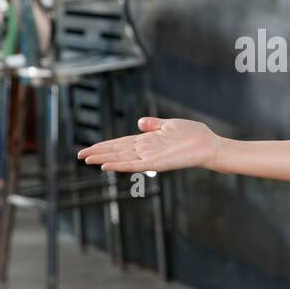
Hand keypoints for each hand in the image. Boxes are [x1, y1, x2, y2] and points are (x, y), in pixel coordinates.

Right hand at [76, 117, 220, 172]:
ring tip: (87, 160)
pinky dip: (120, 165)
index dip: (105, 145)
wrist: (210, 145)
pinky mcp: (158, 163)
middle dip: (98, 152)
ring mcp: (151, 158)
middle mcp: (146, 151)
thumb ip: (154, 125)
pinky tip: (107, 166)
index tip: (89, 147)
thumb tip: (140, 122)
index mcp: (148, 142)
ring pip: (122, 158)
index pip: (121, 143)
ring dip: (104, 159)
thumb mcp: (170, 125)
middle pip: (117, 151)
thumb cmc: (194, 135)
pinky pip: (136, 165)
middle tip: (79, 155)